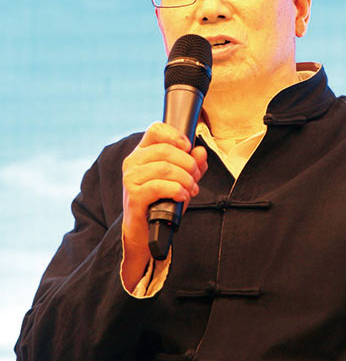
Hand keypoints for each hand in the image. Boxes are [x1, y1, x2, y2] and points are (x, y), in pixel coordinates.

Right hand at [121, 122, 207, 289]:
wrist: (147, 230)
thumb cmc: (163, 200)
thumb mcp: (182, 179)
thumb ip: (193, 164)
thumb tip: (200, 152)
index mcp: (143, 152)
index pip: (156, 130)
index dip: (175, 135)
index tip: (188, 147)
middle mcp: (133, 162)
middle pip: (165, 150)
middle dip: (187, 163)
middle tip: (195, 177)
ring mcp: (130, 178)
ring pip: (164, 168)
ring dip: (185, 179)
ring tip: (191, 189)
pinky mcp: (133, 196)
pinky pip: (158, 186)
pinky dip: (177, 190)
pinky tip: (183, 196)